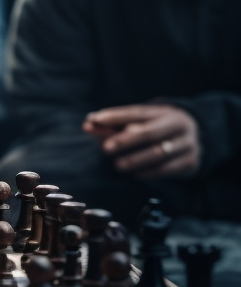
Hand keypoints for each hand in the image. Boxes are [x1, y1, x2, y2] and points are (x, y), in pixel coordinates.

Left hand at [82, 104, 201, 178]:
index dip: (115, 116)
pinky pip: (169, 168)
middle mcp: (177, 124)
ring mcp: (187, 143)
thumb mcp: (141, 122)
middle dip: (126, 140)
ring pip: (160, 152)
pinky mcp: (191, 162)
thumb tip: (88, 123)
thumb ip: (114, 124)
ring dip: (136, 159)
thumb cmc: (158, 129)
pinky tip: (135, 175)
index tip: (95, 120)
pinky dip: (150, 172)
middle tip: (105, 148)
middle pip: (149, 132)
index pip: (136, 112)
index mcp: (162, 111)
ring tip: (117, 165)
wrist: (197, 139)